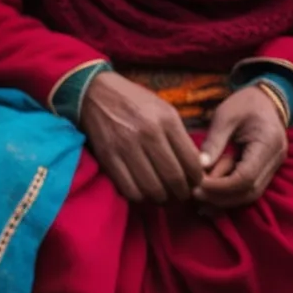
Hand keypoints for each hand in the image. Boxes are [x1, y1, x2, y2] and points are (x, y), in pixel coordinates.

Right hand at [81, 72, 203, 203]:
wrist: (95, 94)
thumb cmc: (134, 102)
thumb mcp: (164, 110)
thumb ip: (180, 137)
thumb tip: (197, 166)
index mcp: (167, 121)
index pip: (191, 162)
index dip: (196, 180)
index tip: (195, 185)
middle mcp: (148, 134)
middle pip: (173, 178)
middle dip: (181, 193)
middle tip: (181, 196)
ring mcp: (126, 147)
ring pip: (151, 187)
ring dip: (161, 199)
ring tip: (164, 198)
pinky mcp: (108, 157)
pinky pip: (128, 188)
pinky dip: (140, 197)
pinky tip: (143, 194)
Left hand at [193, 85, 288, 208]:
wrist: (264, 101)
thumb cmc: (243, 104)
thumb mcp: (225, 116)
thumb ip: (213, 142)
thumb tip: (198, 167)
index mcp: (268, 143)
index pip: (245, 177)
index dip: (219, 186)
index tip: (195, 186)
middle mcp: (275, 159)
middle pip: (249, 191)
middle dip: (219, 197)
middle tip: (192, 194)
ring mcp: (272, 167)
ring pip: (249, 195)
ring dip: (223, 201)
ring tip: (196, 198)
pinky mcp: (264, 171)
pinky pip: (248, 190)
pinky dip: (228, 197)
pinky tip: (206, 199)